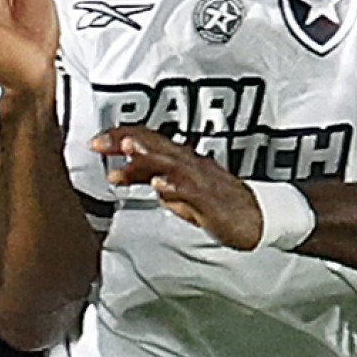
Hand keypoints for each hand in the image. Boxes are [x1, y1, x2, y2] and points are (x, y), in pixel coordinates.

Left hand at [91, 126, 263, 249]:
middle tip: (99, 142)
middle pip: (155, 145)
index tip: (96, 142)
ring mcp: (201, 180)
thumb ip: (163, 185)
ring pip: (172, 162)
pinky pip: (192, 191)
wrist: (261, 218)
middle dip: (126, 140)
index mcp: (183, 161)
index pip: (149, 142)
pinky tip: (159, 185)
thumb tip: (143, 180)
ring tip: (128, 149)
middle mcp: (190, 164)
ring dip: (149, 155)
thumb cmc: (224, 205)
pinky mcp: (211, 201)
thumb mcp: (184, 195)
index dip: (122, 138)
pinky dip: (174, 186)